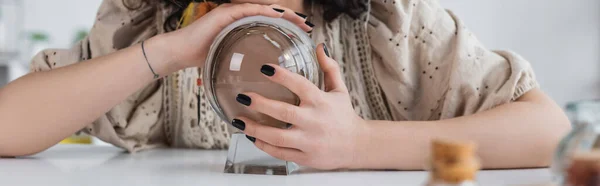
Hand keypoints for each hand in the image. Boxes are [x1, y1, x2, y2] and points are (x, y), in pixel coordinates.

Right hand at [163, 3, 311, 68]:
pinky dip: (266, 12)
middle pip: (272, 16)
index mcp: (243, 29)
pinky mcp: (225, 14)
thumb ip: (243, 68)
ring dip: (284, 14)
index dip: (288, 28)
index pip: (271, 25)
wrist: (180, 54)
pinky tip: (279, 16)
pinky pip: (250, 10)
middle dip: (292, 20)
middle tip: (308, 27)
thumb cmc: (202, 61)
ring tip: (299, 21)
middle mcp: (240, 19)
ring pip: (264, 10)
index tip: (304, 35)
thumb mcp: (229, 65)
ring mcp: (233, 14)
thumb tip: (257, 91)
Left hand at [233, 44, 368, 169]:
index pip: (300, 85)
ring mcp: (309, 141)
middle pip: (284, 112)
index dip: (282, 76)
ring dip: (255, 128)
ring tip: (239, 120)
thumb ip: (329, 68)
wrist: (356, 146)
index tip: (265, 69)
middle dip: (260, 104)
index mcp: (321, 102)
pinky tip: (252, 137)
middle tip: (243, 96)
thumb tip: (319, 47)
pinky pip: (280, 152)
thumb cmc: (344, 116)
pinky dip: (264, 146)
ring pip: (278, 136)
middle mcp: (314, 121)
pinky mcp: (305, 157)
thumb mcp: (340, 90)